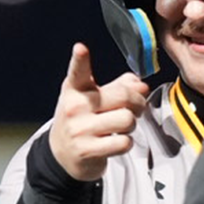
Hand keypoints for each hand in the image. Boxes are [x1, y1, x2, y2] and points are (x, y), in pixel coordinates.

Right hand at [49, 43, 147, 181]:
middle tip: (136, 108)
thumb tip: (141, 85)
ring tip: (121, 127)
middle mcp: (75, 107)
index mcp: (75, 89)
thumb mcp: (92, 98)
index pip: (78, 71)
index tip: (80, 49)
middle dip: (138, 103)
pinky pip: (123, 142)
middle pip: (123, 96)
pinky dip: (125, 143)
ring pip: (127, 120)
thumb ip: (118, 87)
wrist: (62, 154)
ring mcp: (80, 129)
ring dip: (131, 125)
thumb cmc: (81, 121)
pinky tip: (115, 142)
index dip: (80, 59)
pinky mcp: (87, 150)